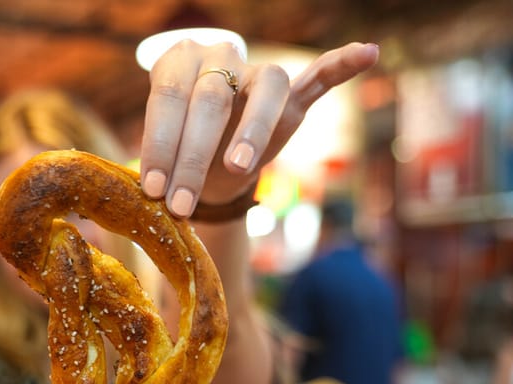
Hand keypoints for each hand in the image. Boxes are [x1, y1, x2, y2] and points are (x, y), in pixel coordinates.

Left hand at [140, 40, 379, 216]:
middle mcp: (218, 57)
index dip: (160, 144)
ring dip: (251, 131)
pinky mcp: (290, 93)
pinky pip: (318, 77)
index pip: (168, 99)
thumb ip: (160, 164)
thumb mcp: (161, 155)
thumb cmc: (178, 152)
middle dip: (192, 157)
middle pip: (210, 100)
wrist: (206, 160)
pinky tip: (366, 53)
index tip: (153, 189)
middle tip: (179, 202)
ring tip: (238, 166)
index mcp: (176, 63)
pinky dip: (342, 65)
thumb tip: (146, 194)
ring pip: (264, 90)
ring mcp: (257, 73)